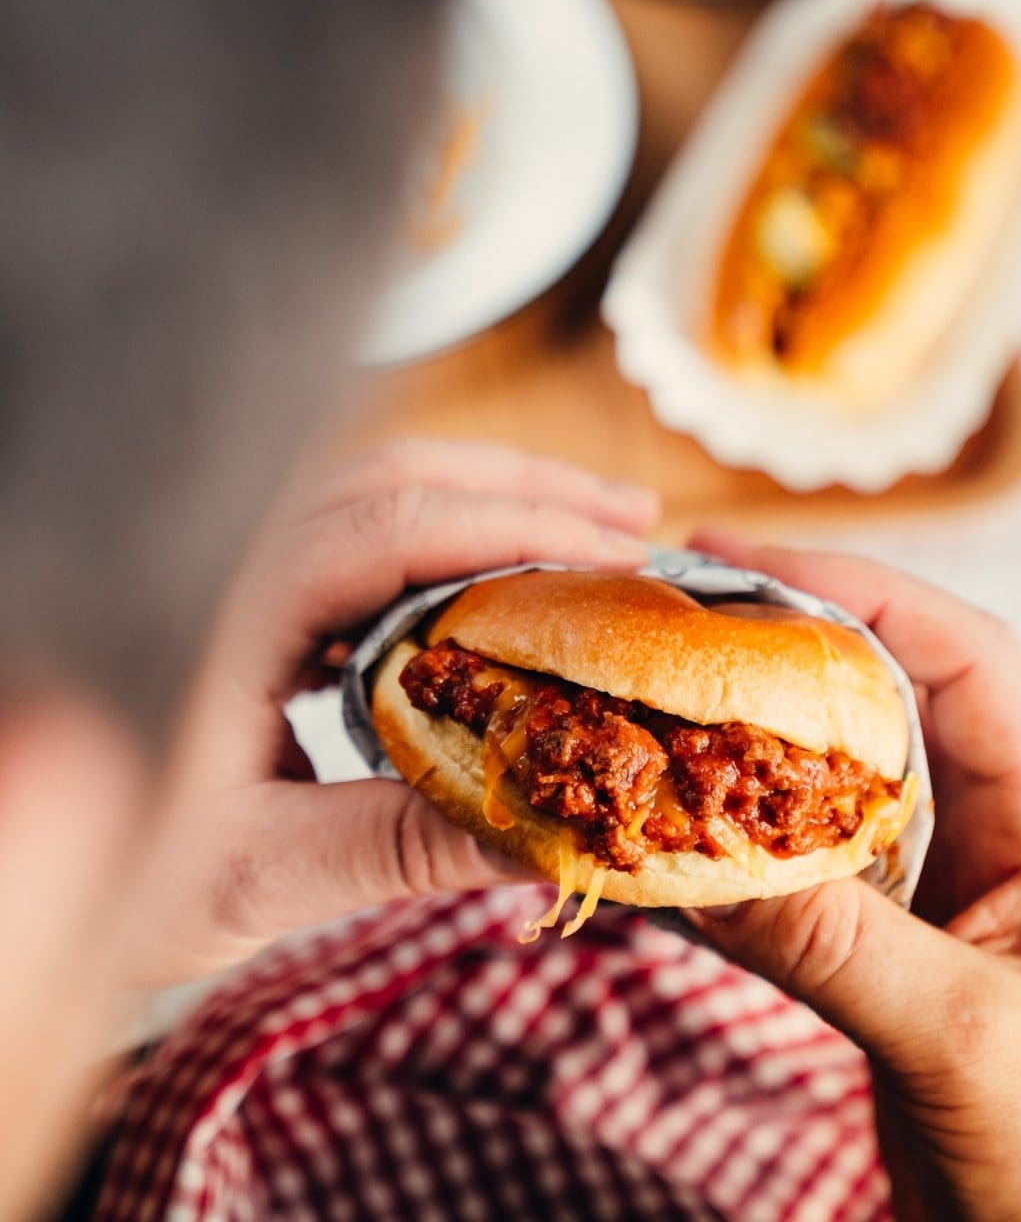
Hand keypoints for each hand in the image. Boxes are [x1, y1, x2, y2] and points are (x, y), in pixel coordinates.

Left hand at [129, 440, 658, 986]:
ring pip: (374, 491)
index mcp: (222, 606)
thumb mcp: (256, 873)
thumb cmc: (112, 871)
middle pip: (390, 475)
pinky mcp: (247, 594)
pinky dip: (442, 540)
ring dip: (486, 500)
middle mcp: (228, 562)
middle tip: (632, 517)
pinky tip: (494, 580)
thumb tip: (540, 834)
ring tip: (590, 528)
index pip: (389, 527)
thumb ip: (394, 847)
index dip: (513, 527)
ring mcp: (236, 569)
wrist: (28, 857)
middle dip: (521, 487)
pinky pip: (356, 534)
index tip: (614, 552)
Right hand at [687, 538, 1020, 1221]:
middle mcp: (992, 833)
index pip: (962, 655)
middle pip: (882, 695)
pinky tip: (657, 837)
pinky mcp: (879, 949)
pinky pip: (792, 871)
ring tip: (644, 695)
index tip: (744, 561)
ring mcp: (931, 889)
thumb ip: (835, 943)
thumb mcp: (960, 1036)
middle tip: (669, 609)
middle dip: (780, 643)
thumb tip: (695, 863)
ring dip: (739, 743)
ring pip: (825, 779)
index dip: (859, 588)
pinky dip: (725, 852)